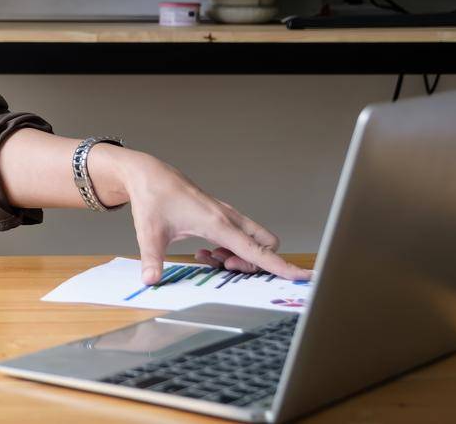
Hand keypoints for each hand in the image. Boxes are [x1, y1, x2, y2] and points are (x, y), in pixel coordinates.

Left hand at [99, 148, 314, 285]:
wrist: (150, 174)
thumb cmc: (153, 198)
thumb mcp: (149, 232)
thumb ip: (152, 259)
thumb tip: (150, 281)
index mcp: (218, 223)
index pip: (257, 252)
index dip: (282, 267)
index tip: (305, 276)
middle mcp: (228, 218)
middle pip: (265, 245)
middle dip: (255, 264)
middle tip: (225, 266)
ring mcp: (226, 215)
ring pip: (253, 240)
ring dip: (241, 256)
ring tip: (211, 258)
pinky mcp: (220, 215)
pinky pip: (240, 236)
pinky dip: (232, 248)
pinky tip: (207, 252)